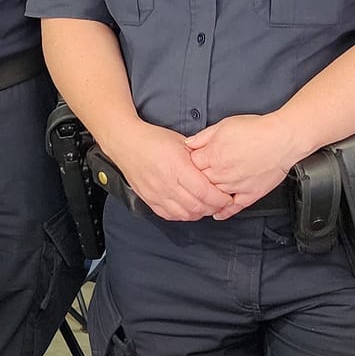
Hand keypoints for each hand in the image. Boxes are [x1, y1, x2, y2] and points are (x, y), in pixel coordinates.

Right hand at [109, 122, 230, 221]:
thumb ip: (199, 158)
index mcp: (177, 167)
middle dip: (213, 208)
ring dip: (199, 213)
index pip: (204, 191)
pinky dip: (183, 215)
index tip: (228, 197)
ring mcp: (157, 194)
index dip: (220, 198)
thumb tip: (216, 169)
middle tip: (221, 203)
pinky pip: (170, 216)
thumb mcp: (182, 142)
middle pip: (197, 206)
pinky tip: (189, 208)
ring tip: (206, 206)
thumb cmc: (154, 140)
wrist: (127, 144)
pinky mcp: (149, 200)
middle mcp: (167, 183)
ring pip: (184, 214)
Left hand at [184, 114, 304, 219]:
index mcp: (213, 155)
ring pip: (214, 196)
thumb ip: (204, 136)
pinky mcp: (250, 194)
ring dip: (207, 197)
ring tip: (203, 196)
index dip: (190, 162)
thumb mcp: (224, 125)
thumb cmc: (257, 130)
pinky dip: (224, 212)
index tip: (192, 161)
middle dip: (196, 179)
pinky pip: (233, 208)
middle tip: (195, 179)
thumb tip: (189, 143)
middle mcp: (222, 173)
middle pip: (200, 182)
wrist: (282, 139)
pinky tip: (218, 213)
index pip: (191, 164)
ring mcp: (235, 186)